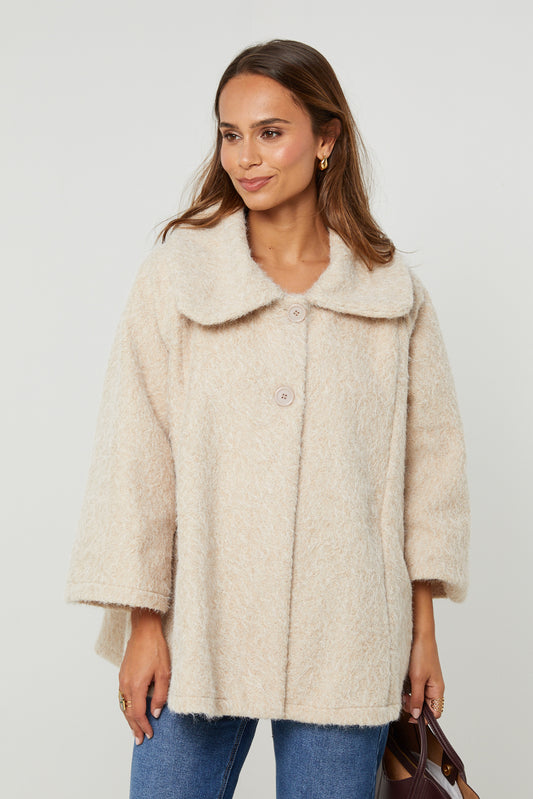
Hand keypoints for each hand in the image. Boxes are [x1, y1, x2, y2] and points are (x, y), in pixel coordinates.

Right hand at [118, 608, 170, 744]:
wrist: (144, 629)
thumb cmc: (156, 648)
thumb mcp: (165, 672)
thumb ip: (161, 695)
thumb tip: (156, 713)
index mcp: (136, 686)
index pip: (138, 713)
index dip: (143, 726)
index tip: (149, 735)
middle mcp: (125, 684)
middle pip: (128, 712)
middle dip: (133, 728)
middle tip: (139, 741)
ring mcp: (122, 679)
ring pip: (123, 705)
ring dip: (128, 719)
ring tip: (134, 730)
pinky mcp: (122, 673)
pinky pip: (122, 696)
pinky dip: (126, 707)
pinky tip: (131, 710)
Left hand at [402, 631, 444, 724]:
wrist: (419, 633)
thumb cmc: (422, 653)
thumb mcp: (417, 678)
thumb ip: (416, 698)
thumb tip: (416, 715)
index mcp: (437, 690)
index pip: (434, 713)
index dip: (423, 718)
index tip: (410, 718)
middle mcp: (433, 687)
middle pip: (424, 706)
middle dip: (413, 706)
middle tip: (403, 700)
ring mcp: (426, 681)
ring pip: (417, 697)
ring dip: (409, 697)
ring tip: (402, 691)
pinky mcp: (419, 674)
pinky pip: (413, 688)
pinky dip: (407, 689)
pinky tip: (401, 684)